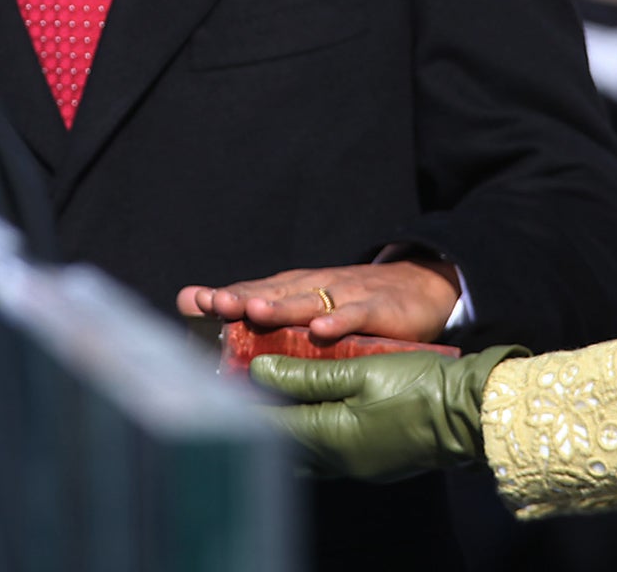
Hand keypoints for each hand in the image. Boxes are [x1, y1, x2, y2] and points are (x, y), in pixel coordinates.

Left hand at [176, 257, 459, 341]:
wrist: (422, 287)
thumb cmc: (357, 304)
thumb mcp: (312, 309)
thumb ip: (268, 314)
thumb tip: (212, 316)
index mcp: (298, 290)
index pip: (257, 290)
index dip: (227, 296)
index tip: (194, 302)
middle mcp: (318, 288)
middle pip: (276, 292)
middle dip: (244, 297)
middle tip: (215, 303)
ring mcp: (348, 296)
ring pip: (311, 300)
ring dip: (282, 305)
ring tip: (254, 309)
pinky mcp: (380, 309)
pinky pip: (357, 316)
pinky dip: (340, 321)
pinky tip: (321, 329)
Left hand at [251, 345, 525, 480]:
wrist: (469, 413)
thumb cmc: (418, 387)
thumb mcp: (361, 370)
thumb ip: (307, 372)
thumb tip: (259, 370)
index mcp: (331, 437)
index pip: (270, 425)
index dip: (242, 404)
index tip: (219, 382)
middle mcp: (338, 460)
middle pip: (282, 442)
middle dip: (258, 418)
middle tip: (236, 390)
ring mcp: (356, 465)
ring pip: (303, 449)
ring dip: (283, 426)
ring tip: (264, 399)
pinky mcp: (371, 461)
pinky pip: (326, 450)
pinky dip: (307, 430)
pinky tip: (304, 412)